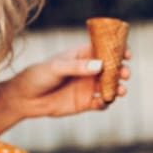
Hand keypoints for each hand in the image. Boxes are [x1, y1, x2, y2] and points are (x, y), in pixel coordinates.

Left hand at [3, 43, 131, 119]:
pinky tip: (103, 102)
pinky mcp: (86, 102)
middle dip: (121, 70)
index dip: (118, 50)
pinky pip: (102, 103)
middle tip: (125, 74)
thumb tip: (99, 65)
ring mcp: (88, 86)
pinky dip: (106, 102)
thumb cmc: (38, 75)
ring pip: (110, 86)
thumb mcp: (56, 67)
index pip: (104, 50)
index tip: (127, 54)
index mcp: (83, 55)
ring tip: (120, 91)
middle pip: (112, 69)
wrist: (26, 98)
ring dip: (117, 87)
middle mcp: (89, 70)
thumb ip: (77, 67)